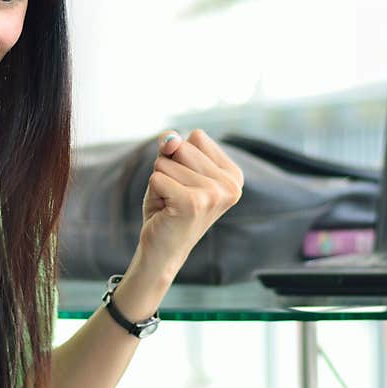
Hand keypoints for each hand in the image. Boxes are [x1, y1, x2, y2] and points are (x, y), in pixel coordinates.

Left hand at [138, 129, 243, 282]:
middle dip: (168, 168)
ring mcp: (214, 194)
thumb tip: (170, 139)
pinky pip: (156, 177)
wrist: (163, 251)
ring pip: (165, 162)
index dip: (180, 157)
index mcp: (233, 174)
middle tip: (175, 196)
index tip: (185, 184)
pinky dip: (153, 192)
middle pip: (182, 146)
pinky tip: (166, 211)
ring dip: (160, 182)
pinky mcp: (193, 203)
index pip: (197, 137)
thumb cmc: (168, 208)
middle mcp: (231, 184)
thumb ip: (173, 147)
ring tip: (171, 204)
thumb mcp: (172, 169)